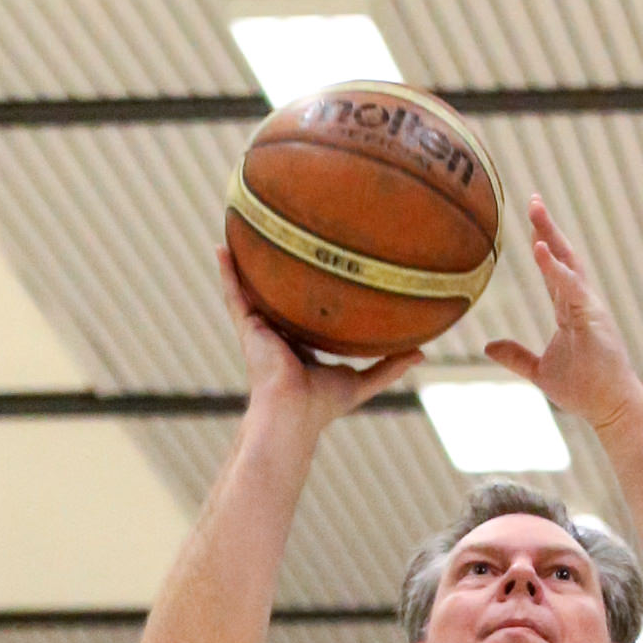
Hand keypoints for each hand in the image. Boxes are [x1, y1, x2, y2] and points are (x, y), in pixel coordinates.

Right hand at [219, 251, 424, 431]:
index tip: (319, 270)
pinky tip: (220, 247)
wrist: (292, 413)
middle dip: (278, 271)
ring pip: (252, 289)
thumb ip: (388, 367)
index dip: (311, 294)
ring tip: (243, 229)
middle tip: (283, 238)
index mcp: (300, 346)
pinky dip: (227, 271)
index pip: (305, 314)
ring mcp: (260, 329)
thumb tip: (423, 353)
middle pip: (279, 295)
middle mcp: (278, 334)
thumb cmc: (322, 405)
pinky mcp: (247, 327)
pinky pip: (234, 294)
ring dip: (245, 263)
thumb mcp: (361, 382)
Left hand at [484, 199, 642, 438]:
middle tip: (532, 199)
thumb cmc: (584, 390)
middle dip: (547, 227)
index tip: (529, 221)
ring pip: (568, 263)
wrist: (611, 408)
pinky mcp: (592, 317)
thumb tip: (488, 347)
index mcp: (570, 310)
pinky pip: (571, 286)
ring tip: (535, 210)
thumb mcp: (540, 371)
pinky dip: (556, 268)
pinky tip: (541, 249)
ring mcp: (588, 307)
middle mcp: (580, 302)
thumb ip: (516, 356)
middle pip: (563, 256)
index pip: (554, 269)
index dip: (541, 243)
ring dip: (551, 235)